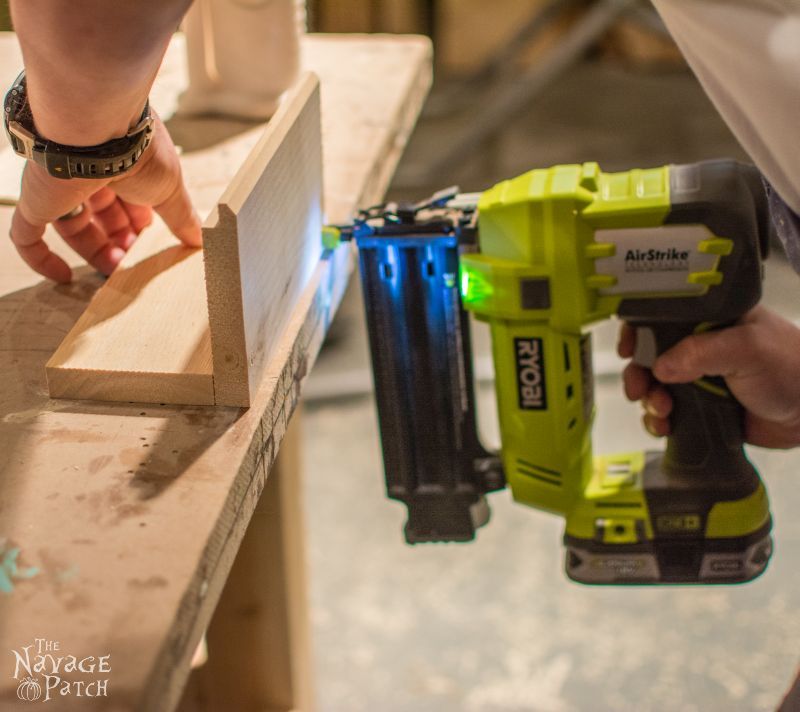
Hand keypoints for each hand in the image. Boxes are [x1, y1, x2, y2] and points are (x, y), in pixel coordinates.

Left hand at [9, 113, 200, 282]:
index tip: (148, 241)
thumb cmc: (138, 150)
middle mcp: (87, 172)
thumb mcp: (171, 188)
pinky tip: (61, 277)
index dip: (137, 224)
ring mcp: (58, 187)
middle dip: (118, 240)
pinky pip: (27, 237)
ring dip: (93, 252)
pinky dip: (42, 260)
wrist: (96, 128)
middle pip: (100, 215)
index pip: (125, 199)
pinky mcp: (35, 202)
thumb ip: (182, 216)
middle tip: (132, 258)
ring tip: (113, 267)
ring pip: (72, 227)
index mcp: (119, 163)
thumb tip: (199, 239)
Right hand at [618, 306, 799, 448]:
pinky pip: (668, 414)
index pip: (663, 317)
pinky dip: (659, 421)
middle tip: (639, 390)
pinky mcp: (700, 409)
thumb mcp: (748, 348)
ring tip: (661, 412)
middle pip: (650, 356)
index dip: (639, 331)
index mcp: (710, 321)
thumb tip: (660, 366)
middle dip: (638, 374)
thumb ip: (702, 352)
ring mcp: (699, 379)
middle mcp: (700, 347)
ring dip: (649, 401)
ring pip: (655, 387)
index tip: (628, 349)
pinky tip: (664, 427)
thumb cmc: (792, 368)